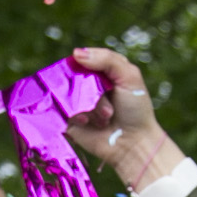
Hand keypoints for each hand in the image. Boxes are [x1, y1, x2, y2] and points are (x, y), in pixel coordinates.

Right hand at [64, 47, 183, 194]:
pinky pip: (61, 111)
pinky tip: (88, 122)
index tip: (98, 76)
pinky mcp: (68, 120)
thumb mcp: (129, 76)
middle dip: (92, 89)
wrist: (132, 143)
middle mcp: (86, 86)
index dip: (87, 64)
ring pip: (68, 93)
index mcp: (100, 72)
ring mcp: (76, 103)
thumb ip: (107, 59)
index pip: (84, 58)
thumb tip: (75, 53)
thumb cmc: (136, 109)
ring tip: (104, 118)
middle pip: (74, 75)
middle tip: (109, 104)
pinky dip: (76, 115)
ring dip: (88, 105)